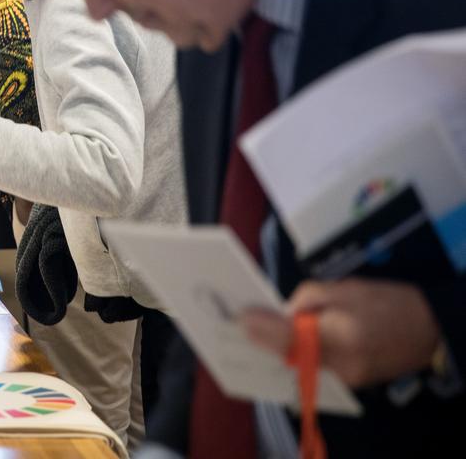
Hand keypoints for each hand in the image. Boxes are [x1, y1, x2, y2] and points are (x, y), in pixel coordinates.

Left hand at [241, 278, 441, 386]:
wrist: (430, 329)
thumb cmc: (387, 302)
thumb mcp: (344, 289)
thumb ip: (308, 300)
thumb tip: (280, 312)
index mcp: (342, 337)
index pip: (292, 338)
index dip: (263, 329)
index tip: (241, 318)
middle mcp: (342, 365)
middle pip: (292, 355)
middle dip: (266, 338)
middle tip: (241, 322)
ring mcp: (348, 378)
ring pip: (301, 363)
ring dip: (281, 347)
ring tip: (257, 328)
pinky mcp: (351, 382)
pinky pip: (316, 367)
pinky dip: (300, 354)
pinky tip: (287, 339)